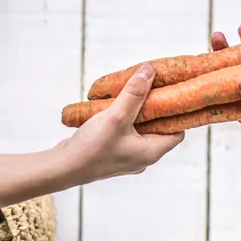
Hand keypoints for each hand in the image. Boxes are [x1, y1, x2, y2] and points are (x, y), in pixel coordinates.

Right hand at [64, 64, 184, 181]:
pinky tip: (113, 107)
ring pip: (140, 130)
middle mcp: (142, 157)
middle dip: (154, 108)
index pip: (177, 132)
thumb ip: (134, 93)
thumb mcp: (116, 116)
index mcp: (152, 152)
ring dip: (136, 112)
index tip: (172, 94)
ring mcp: (127, 157)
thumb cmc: (92, 148)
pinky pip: (124, 133)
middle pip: (158, 128)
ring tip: (131, 93)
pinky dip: (122, 120)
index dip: (177, 113)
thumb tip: (150, 71)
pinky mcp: (112, 154)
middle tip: (150, 88)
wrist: (62, 169)